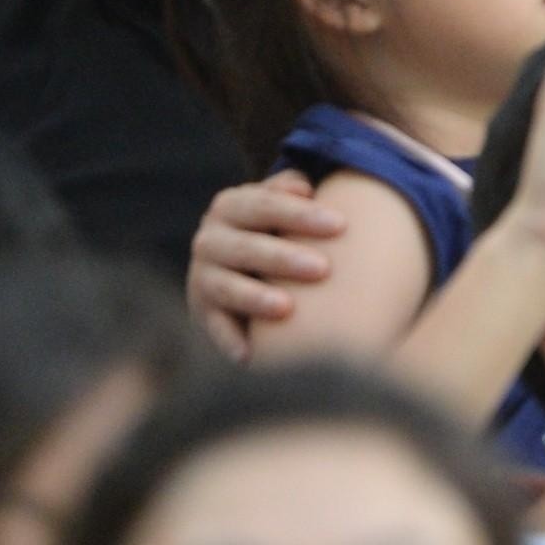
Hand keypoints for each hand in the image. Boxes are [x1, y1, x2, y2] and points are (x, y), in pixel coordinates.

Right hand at [190, 170, 338, 351]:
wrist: (241, 267)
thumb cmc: (279, 230)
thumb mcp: (282, 206)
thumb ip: (292, 191)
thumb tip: (303, 188)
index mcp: (231, 206)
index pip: (264, 205)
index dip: (300, 214)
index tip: (342, 225)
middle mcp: (210, 239)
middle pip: (245, 247)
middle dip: (283, 257)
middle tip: (323, 269)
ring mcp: (202, 277)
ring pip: (225, 286)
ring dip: (254, 298)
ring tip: (287, 309)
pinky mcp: (202, 312)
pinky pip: (215, 327)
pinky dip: (229, 340)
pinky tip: (250, 356)